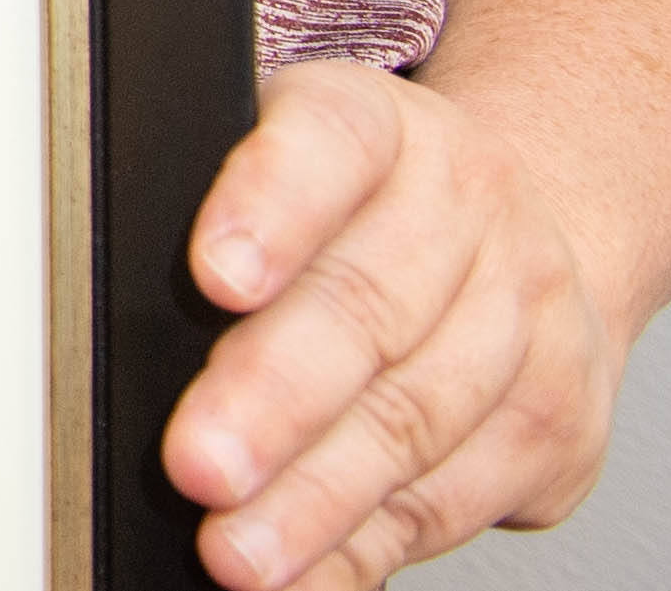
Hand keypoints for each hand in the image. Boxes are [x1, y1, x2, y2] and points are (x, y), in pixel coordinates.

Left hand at [162, 60, 619, 586]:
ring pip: (415, 419)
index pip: (325, 143)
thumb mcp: (287, 154)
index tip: (214, 277)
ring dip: (317, 499)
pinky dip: (368, 546)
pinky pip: (454, 498)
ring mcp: (527, 314)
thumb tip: (112, 305)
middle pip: (368, 306)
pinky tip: (308, 572)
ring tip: (238, 550)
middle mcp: (467, 205)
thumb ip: (218, 206)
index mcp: (378, 125)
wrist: (533, 224)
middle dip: (274, 400)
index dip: (269, 208)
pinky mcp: (558, 423)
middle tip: (199, 463)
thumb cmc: (362, 200)